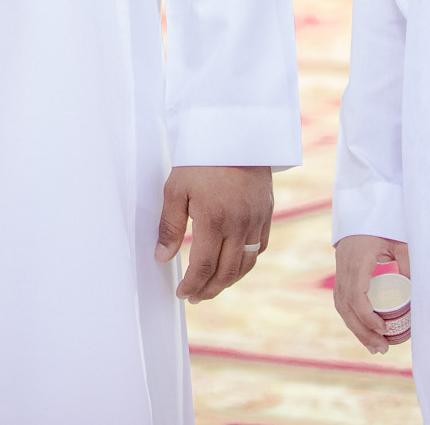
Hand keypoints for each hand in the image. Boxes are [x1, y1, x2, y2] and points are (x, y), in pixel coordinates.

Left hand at [155, 165, 271, 302]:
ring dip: (228, 281)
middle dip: (209, 289)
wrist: (235, 132)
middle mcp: (239, 225)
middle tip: (195, 297)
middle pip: (226, 272)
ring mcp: (256, 220)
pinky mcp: (266, 213)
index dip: (192, 285)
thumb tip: (162, 257)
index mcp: (214, 221)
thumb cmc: (201, 158)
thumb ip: (170, 226)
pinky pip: (259, 247)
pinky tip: (234, 265)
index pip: (204, 267)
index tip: (182, 293)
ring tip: (212, 287)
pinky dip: (246, 263)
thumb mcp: (176, 189)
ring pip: (246, 264)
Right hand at [333, 233, 410, 352]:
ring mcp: (340, 270)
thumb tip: (420, 295)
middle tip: (381, 348)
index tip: (383, 329)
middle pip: (346, 306)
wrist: (363, 208)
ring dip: (355, 328)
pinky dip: (351, 318)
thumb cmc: (385, 223)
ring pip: (341, 306)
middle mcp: (344, 267)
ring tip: (374, 347)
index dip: (366, 316)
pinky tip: (363, 331)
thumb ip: (409, 264)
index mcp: (357, 260)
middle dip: (362, 331)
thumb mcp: (401, 242)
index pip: (355, 295)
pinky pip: (341, 300)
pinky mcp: (341, 273)